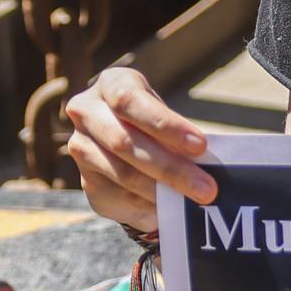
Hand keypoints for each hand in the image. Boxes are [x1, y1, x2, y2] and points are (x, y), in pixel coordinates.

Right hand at [60, 63, 217, 233]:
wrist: (131, 151)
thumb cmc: (156, 127)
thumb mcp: (167, 122)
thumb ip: (180, 138)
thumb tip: (209, 166)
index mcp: (112, 84)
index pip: (130, 101)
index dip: (164, 124)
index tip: (200, 146)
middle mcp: (86, 111)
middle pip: (123, 140)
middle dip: (169, 167)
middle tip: (206, 188)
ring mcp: (80, 145)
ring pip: (122, 172)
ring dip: (162, 190)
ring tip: (194, 200)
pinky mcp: (86, 179)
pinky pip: (119, 195)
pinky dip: (149, 203)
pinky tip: (171, 206)